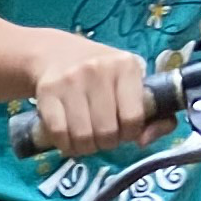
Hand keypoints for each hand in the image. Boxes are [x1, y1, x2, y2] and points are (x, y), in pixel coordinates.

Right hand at [19, 35, 166, 158]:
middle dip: (107, 143)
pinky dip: (65, 145)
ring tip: (87, 140)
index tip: (124, 132)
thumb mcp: (132, 83)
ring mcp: (70, 80)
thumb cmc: (102, 75)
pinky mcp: (47, 92)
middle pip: (107, 131)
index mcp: (126, 66)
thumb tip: (143, 142)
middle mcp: (98, 70)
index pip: (133, 117)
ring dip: (85, 148)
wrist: (56, 53)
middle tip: (103, 137)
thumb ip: (153, 115)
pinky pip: (58, 133)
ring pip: (82, 136)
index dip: (130, 134)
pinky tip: (69, 140)